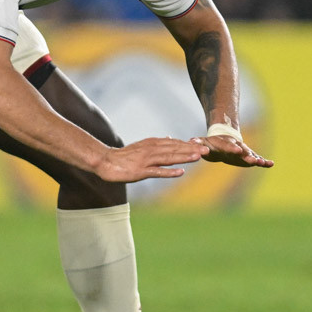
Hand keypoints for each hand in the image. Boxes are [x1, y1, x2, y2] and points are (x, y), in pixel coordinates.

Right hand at [94, 137, 209, 182]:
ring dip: (183, 157)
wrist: (105, 161)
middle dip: (191, 150)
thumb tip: (171, 138)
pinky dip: (169, 172)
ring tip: (197, 158)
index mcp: (152, 144)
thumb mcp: (142, 146)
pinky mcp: (140, 171)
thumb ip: (157, 143)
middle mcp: (151, 150)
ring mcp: (146, 161)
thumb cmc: (124, 156)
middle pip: (174, 149)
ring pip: (168, 158)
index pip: (174, 144)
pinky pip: (157, 172)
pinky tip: (180, 172)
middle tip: (206, 150)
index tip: (202, 145)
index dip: (188, 145)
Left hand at [196, 133, 273, 167]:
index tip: (237, 151)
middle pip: (242, 151)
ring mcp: (243, 151)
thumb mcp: (203, 142)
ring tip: (264, 163)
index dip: (232, 149)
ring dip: (257, 159)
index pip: (228, 146)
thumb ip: (197, 142)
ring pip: (251, 155)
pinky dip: (264, 161)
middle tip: (253, 159)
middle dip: (247, 155)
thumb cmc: (211, 144)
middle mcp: (236, 147)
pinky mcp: (248, 157)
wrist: (222, 139)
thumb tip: (190, 141)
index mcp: (224, 143)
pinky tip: (271, 164)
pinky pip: (257, 159)